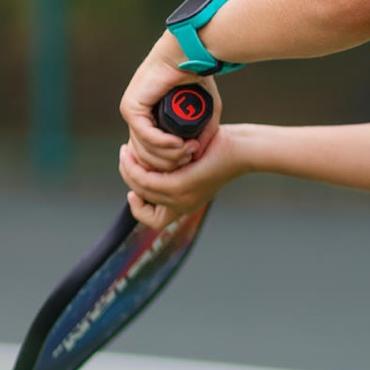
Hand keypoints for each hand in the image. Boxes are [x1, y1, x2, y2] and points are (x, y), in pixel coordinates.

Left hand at [119, 36, 220, 171]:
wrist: (189, 53)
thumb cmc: (198, 75)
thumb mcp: (204, 110)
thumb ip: (202, 131)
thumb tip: (197, 154)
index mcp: (150, 116)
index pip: (151, 151)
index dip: (169, 161)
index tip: (190, 160)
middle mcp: (138, 116)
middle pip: (145, 154)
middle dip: (169, 162)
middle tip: (190, 158)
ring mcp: (132, 111)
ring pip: (144, 147)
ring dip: (168, 154)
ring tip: (188, 150)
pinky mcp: (131, 107)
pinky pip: (145, 134)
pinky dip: (162, 143)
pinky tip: (179, 144)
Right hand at [119, 123, 249, 227]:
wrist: (244, 150)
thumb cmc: (222, 151)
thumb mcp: (196, 165)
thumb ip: (177, 170)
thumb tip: (154, 164)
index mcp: (186, 205)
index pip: (153, 220)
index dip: (138, 207)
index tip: (133, 190)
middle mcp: (182, 207)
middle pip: (141, 198)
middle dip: (128, 177)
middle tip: (125, 157)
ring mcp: (181, 198)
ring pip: (140, 188)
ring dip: (128, 170)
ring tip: (125, 152)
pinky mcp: (181, 185)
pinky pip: (147, 181)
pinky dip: (135, 168)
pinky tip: (132, 154)